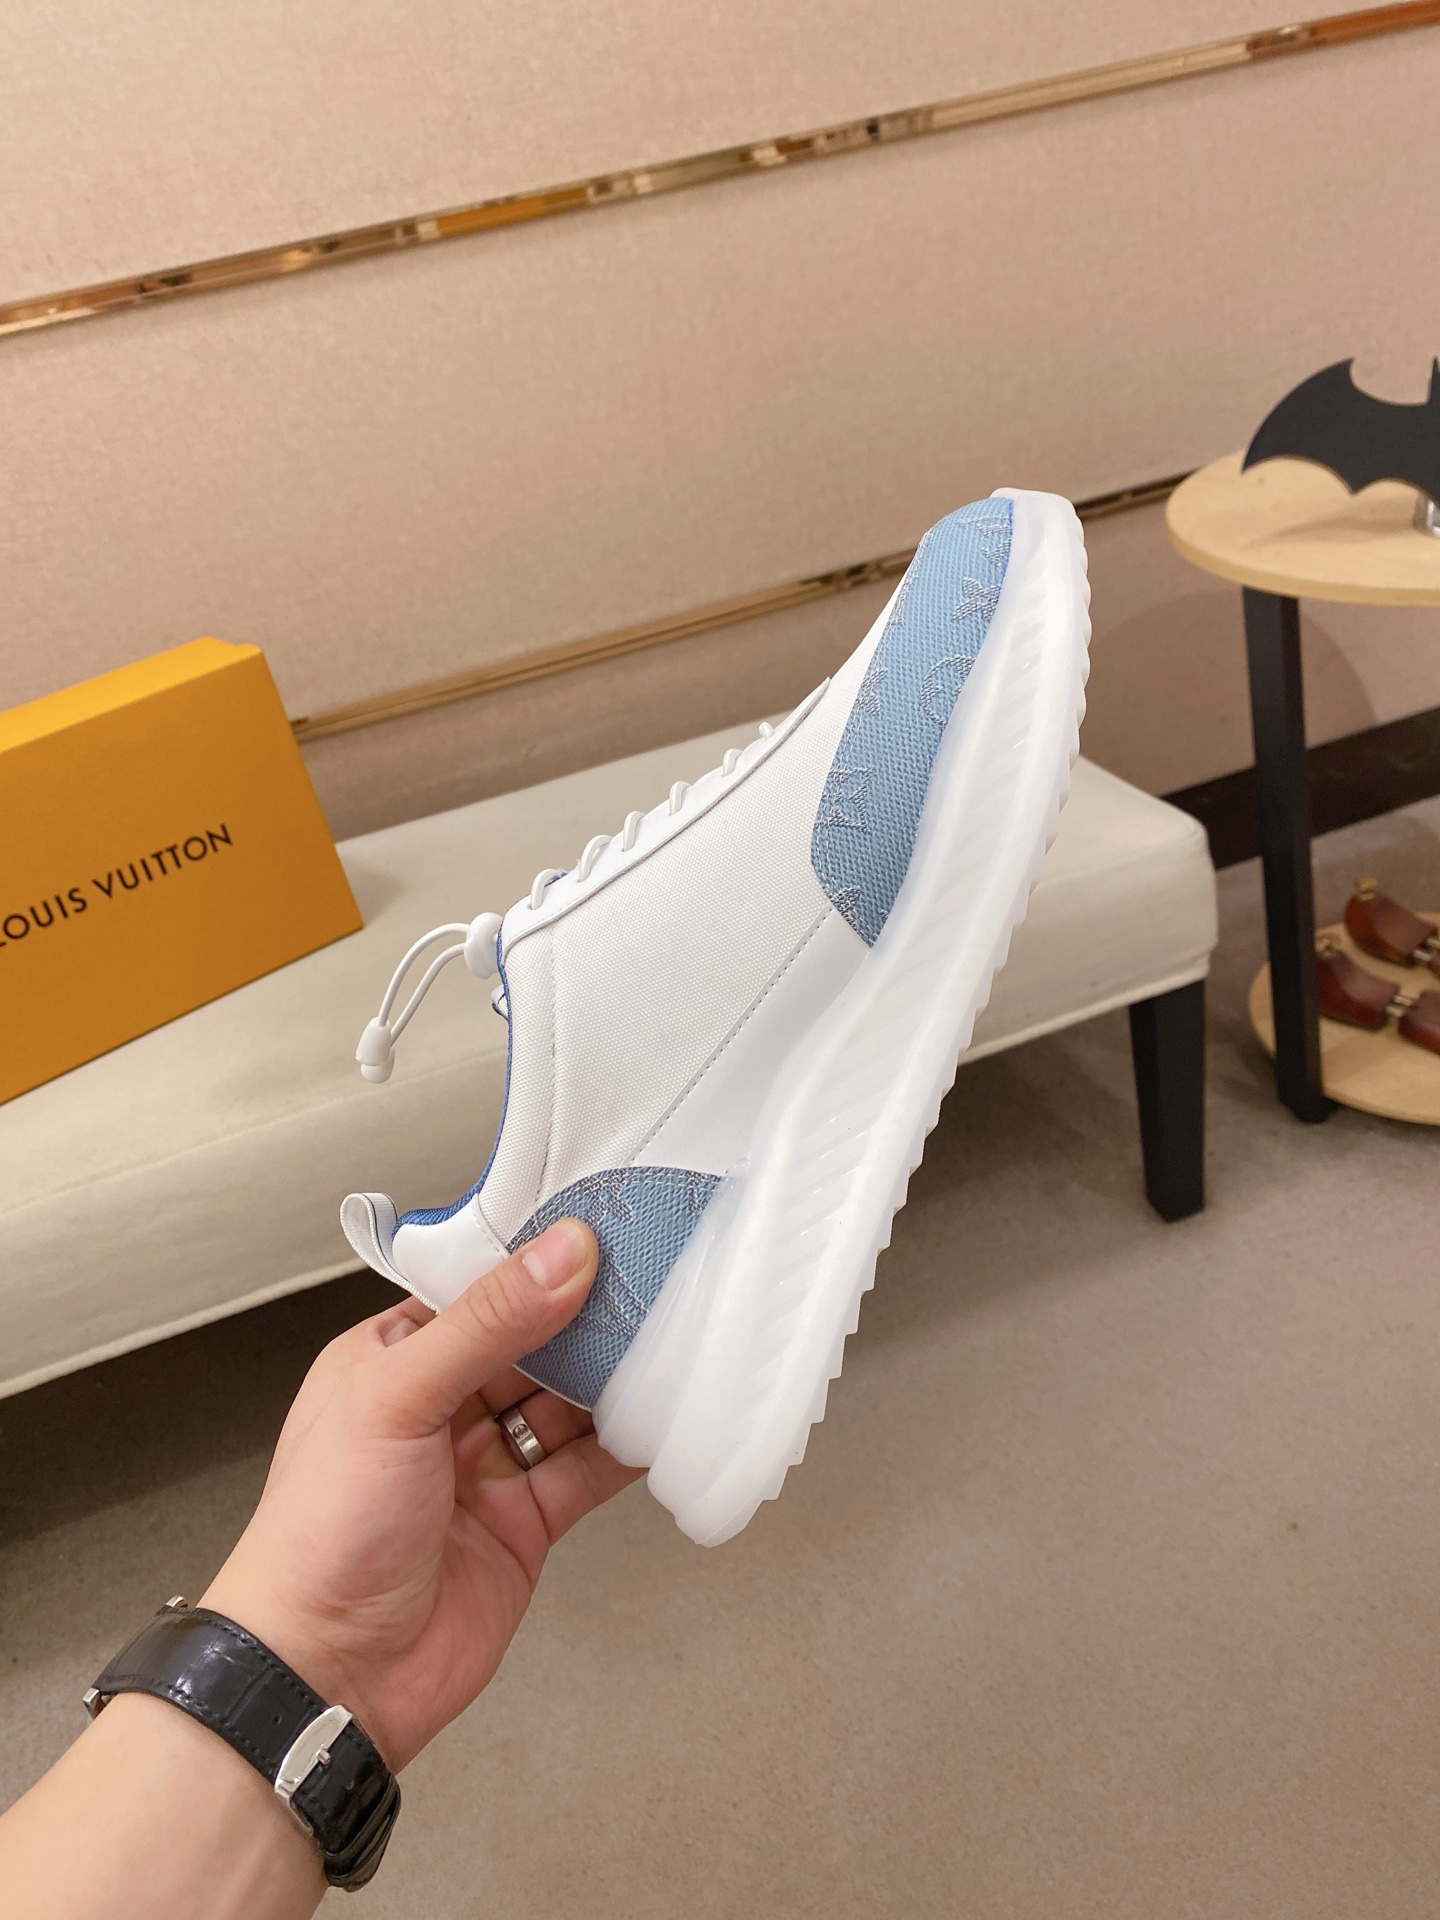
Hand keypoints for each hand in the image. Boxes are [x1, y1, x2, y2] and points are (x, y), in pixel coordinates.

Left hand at [203, 1218, 640, 1769]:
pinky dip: (627, 1447)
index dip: (536, 1258)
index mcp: (392, 1358)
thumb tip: (561, 1254)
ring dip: (615, 1377)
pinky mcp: (525, 1521)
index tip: (602, 1226)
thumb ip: (487, 1324)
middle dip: (590, 1315)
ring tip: (674, 1337)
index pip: (477, 1287)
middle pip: (534, 1341)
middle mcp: (441, 1405)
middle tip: (658, 1276)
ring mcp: (485, 1465)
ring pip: (568, 1402)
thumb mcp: (397, 1399)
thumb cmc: (320, 1536)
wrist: (326, 1678)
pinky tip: (663, 1417)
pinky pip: (586, 1469)